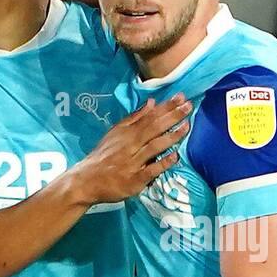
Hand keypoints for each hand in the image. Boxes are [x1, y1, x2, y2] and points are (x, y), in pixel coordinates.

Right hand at [69, 94, 190, 204]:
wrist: (87, 180)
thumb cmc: (104, 155)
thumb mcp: (115, 133)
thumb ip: (135, 118)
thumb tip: (152, 102)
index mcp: (127, 132)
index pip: (149, 116)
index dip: (166, 106)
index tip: (181, 97)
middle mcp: (131, 145)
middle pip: (154, 128)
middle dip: (172, 116)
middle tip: (188, 106)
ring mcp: (133, 162)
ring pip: (154, 146)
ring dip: (171, 136)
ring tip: (186, 127)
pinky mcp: (135, 179)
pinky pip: (151, 170)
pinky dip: (163, 163)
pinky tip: (175, 156)